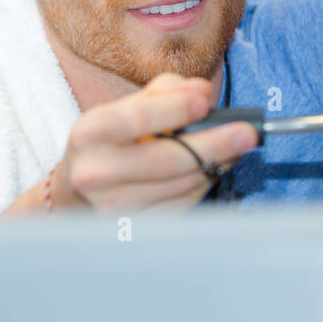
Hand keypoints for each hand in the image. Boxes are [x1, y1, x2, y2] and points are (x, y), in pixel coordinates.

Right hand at [51, 72, 259, 212]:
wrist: (75, 195)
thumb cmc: (108, 144)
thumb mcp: (122, 108)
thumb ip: (163, 92)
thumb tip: (201, 91)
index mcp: (90, 133)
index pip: (137, 118)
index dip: (174, 109)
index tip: (206, 101)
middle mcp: (96, 173)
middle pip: (167, 158)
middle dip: (214, 144)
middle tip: (248, 133)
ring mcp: (114, 208)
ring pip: (180, 184)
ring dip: (216, 164)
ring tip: (236, 147)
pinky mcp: (133, 231)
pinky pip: (182, 206)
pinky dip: (203, 185)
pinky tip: (214, 168)